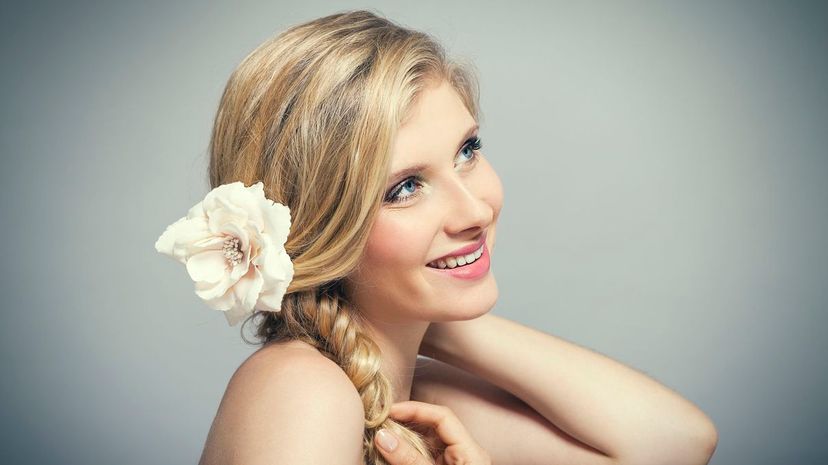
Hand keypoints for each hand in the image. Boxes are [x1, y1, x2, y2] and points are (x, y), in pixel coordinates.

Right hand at [374, 400, 490, 464]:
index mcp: (472, 453)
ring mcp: (453, 463)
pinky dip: (406, 451)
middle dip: (406, 422)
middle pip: (432, 427)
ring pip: (425, 441)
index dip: (415, 409)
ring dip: (403, 437)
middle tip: (380, 421)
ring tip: (381, 434)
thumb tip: (383, 436)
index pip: (442, 416)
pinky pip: (423, 454)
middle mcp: (464, 455)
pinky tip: (390, 450)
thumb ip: (409, 458)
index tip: (390, 411)